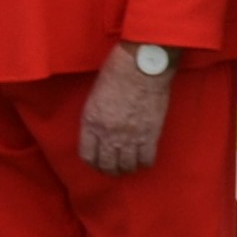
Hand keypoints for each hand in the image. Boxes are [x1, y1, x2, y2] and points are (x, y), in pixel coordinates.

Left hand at [79, 47, 172, 173]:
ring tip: (128, 166)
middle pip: (107, 165)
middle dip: (109, 170)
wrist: (142, 67)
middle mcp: (108, 133)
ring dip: (126, 169)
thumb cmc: (116, 73)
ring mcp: (129, 137)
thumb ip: (96, 117)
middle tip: (113, 169)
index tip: (97, 162)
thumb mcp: (95, 96)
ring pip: (126, 166)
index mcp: (91, 122)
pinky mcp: (150, 135)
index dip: (93, 162)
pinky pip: (146, 159)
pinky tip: (143, 159)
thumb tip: (101, 133)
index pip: (87, 154)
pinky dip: (143, 163)